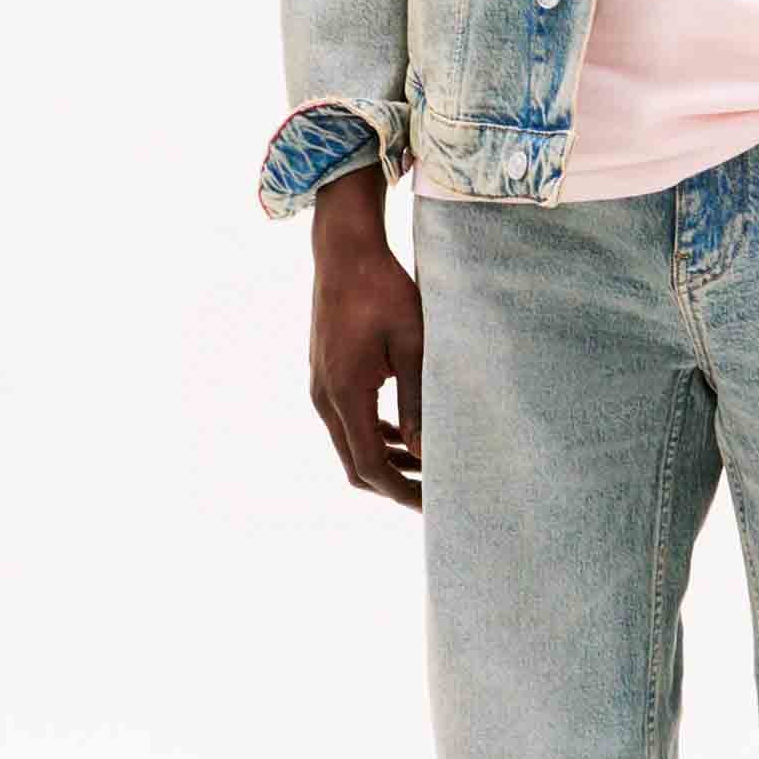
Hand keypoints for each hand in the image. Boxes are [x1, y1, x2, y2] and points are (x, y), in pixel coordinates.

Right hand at [309, 169, 422, 508]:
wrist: (344, 252)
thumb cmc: (384, 291)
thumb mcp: (413, 344)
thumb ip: (419, 400)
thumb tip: (427, 451)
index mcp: (346, 394)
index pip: (371, 465)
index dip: (402, 492)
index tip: (434, 505)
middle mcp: (326, 397)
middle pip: (356, 464)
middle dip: (395, 485)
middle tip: (436, 494)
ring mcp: (321, 387)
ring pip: (351, 445)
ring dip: (387, 461)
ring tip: (429, 467)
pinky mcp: (327, 376)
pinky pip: (349, 422)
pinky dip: (376, 436)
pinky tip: (407, 435)